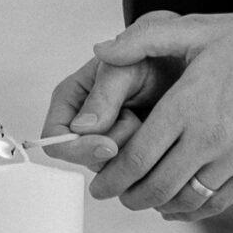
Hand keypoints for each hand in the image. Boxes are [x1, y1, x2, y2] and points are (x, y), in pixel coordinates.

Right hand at [39, 51, 163, 171]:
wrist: (179, 68)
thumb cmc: (152, 61)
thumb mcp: (126, 69)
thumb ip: (104, 95)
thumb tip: (81, 127)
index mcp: (70, 99)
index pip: (54, 138)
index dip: (77, 148)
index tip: (109, 145)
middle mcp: (82, 123)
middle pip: (82, 159)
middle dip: (113, 145)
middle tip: (134, 117)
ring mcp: (104, 140)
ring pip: (107, 168)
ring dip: (131, 149)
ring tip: (144, 119)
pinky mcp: (125, 154)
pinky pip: (128, 172)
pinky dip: (144, 157)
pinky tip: (154, 134)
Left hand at [81, 1, 232, 220]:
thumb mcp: (194, 28)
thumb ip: (140, 40)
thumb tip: (99, 52)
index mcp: (186, 105)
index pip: (136, 157)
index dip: (112, 178)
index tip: (99, 184)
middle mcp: (209, 138)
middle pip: (156, 186)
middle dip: (127, 196)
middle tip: (113, 194)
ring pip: (185, 199)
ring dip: (158, 205)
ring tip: (144, 199)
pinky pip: (217, 203)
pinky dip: (192, 211)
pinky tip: (179, 205)